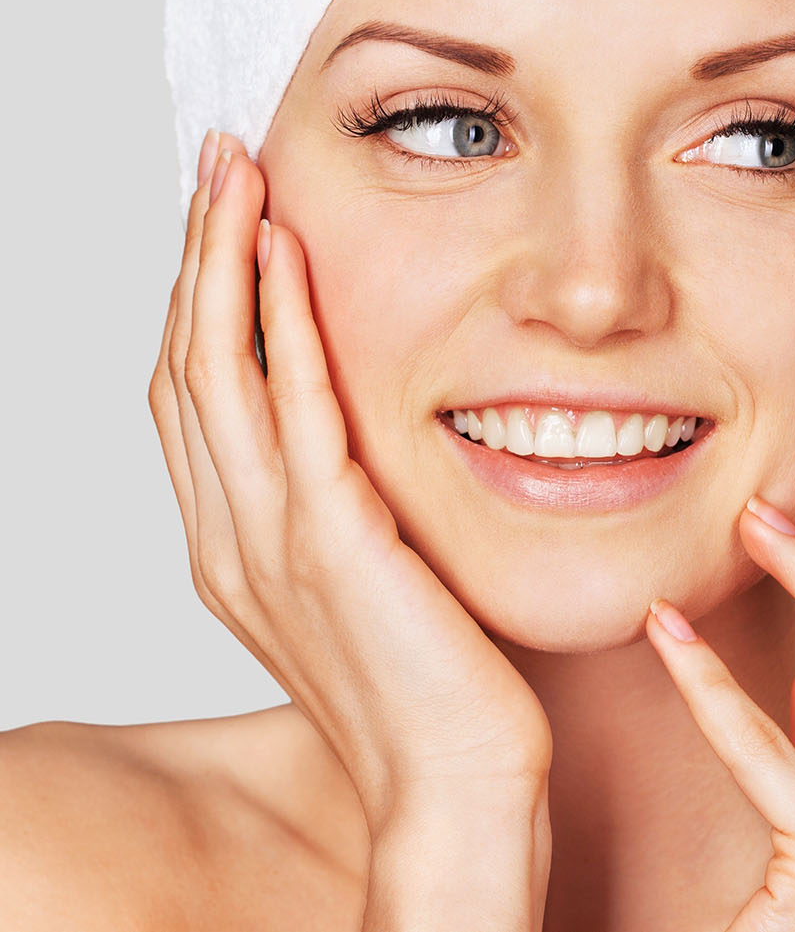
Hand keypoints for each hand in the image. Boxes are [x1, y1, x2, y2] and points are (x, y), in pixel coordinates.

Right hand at [149, 131, 551, 816]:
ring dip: (221, 262)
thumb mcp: (380, 583)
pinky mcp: (331, 544)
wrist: (457, 784)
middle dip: (195, 256)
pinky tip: (286, 255)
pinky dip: (280, 324)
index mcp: (238, 548)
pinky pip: (291, 411)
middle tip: (214, 162)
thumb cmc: (440, 696)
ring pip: (214, 372)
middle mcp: (232, 538)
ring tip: (233, 173)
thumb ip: (355, 516)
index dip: (200, 299)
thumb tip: (373, 458)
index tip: (223, 218)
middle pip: (184, 367)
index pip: (195, 397)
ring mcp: (271, 541)